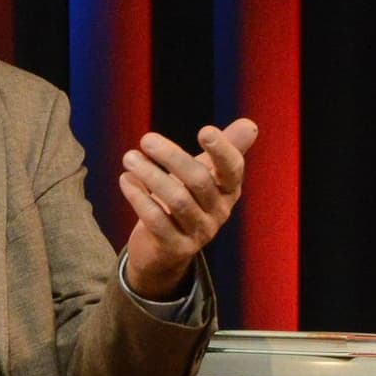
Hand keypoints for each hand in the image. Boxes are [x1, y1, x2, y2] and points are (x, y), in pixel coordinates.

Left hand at [119, 118, 260, 296]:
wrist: (163, 251)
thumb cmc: (187, 201)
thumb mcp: (206, 173)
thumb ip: (225, 148)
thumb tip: (250, 123)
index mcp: (229, 191)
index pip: (232, 169)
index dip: (222, 151)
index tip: (205, 131)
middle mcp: (218, 212)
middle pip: (199, 180)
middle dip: (172, 157)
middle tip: (146, 139)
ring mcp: (198, 233)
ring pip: (177, 200)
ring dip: (150, 174)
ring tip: (129, 157)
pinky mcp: (175, 248)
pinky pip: (156, 220)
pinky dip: (139, 197)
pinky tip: (126, 179)